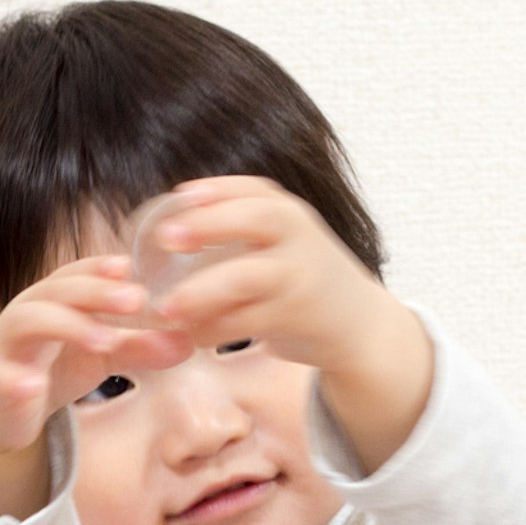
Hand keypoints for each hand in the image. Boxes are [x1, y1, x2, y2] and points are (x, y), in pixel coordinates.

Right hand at [0, 253, 193, 464]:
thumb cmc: (46, 369)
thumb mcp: (96, 357)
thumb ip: (136, 347)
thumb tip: (187, 341)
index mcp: (53, 303)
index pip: (76, 275)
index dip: (101, 268)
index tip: (132, 266)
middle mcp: (27, 316)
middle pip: (56, 291)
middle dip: (95, 291)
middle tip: (136, 300)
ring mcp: (6, 349)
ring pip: (26, 322)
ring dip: (65, 325)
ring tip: (102, 339)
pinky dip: (14, 380)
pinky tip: (32, 386)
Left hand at [128, 175, 403, 376]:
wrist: (360, 326)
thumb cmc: (304, 281)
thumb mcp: (285, 244)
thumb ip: (244, 231)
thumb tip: (170, 229)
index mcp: (290, 215)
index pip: (254, 190)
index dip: (216, 190)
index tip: (179, 195)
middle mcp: (299, 238)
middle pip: (255, 220)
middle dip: (208, 224)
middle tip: (166, 238)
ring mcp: (300, 277)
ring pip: (246, 277)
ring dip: (201, 292)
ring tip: (164, 307)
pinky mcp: (297, 317)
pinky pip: (247, 322)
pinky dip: (214, 329)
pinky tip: (193, 334)